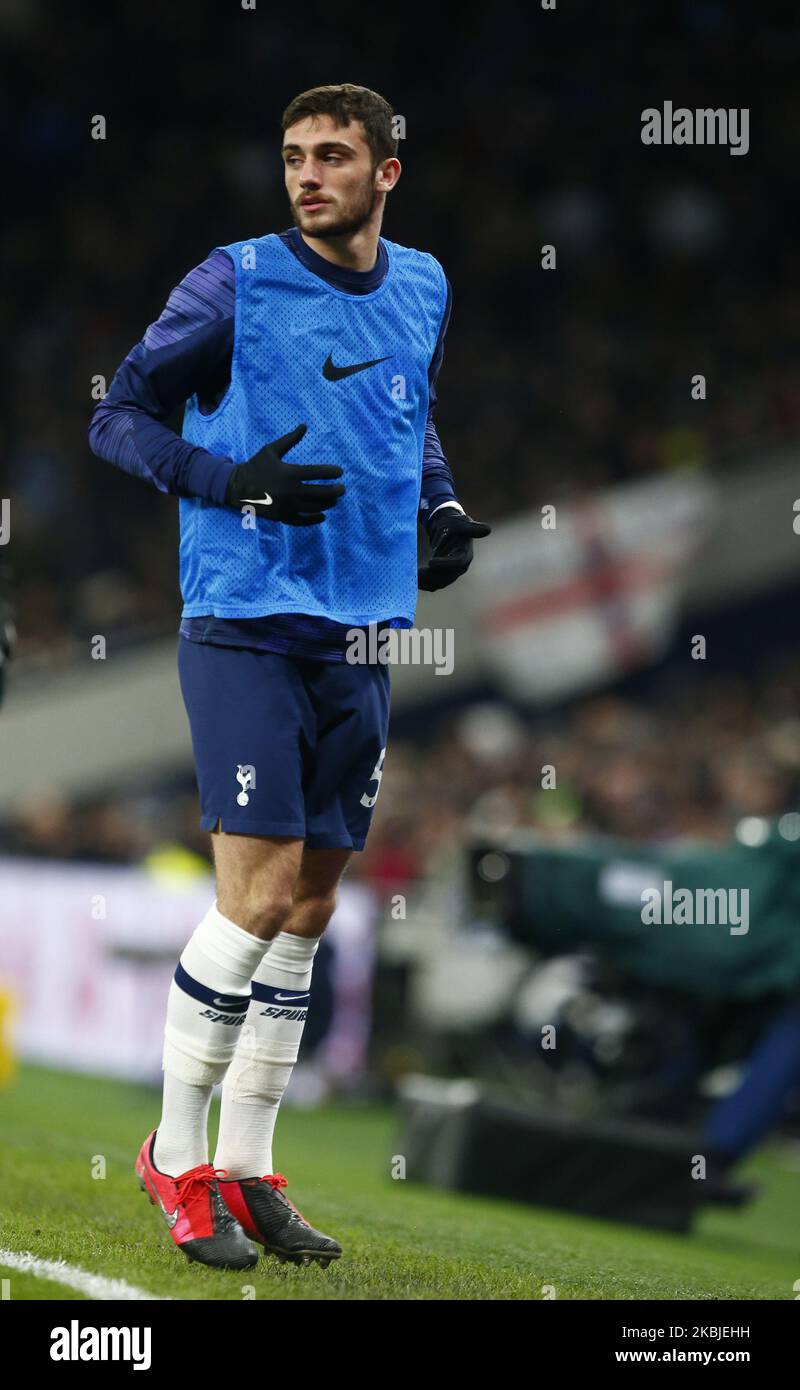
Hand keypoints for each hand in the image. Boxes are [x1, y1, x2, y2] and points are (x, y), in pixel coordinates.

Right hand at [225, 422, 344, 525]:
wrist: (237, 487)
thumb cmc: (255, 466)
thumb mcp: (271, 450)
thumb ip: (290, 439)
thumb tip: (304, 425)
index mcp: (290, 473)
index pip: (317, 473)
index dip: (331, 472)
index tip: (340, 472)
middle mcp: (291, 491)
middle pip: (320, 493)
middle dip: (335, 491)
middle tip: (343, 489)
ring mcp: (287, 506)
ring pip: (314, 507)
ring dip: (327, 504)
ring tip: (334, 500)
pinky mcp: (282, 516)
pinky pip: (302, 520)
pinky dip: (313, 519)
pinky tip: (322, 515)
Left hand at [417, 507, 491, 590]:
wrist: (448, 528)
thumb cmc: (454, 523)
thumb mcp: (461, 523)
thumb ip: (472, 528)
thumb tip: (488, 530)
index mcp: (466, 554)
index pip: (458, 563)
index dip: (445, 564)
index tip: (431, 562)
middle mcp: (460, 567)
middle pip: (446, 576)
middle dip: (431, 576)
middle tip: (416, 573)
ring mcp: (451, 573)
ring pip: (438, 583)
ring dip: (425, 581)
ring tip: (411, 576)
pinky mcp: (442, 576)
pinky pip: (433, 584)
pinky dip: (423, 583)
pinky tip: (412, 579)